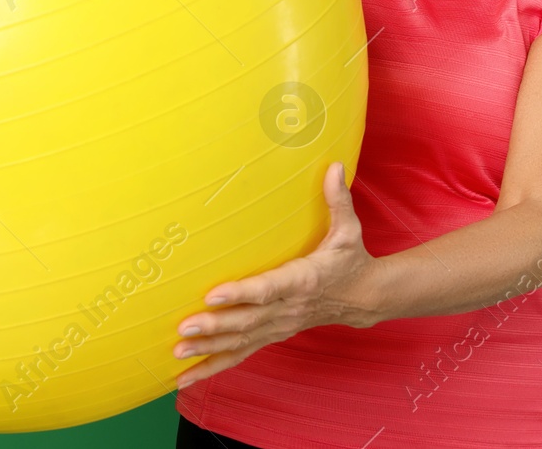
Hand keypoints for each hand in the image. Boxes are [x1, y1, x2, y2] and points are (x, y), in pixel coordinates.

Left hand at [173, 161, 377, 388]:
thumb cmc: (350, 259)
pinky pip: (241, 354)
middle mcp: (287, 308)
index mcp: (302, 280)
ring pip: (241, 341)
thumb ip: (338, 200)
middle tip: (183, 327)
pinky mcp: (271, 335)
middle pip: (248, 320)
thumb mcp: (348, 230)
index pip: (268, 288)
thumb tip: (334, 165)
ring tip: (176, 352)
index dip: (241, 293)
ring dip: (208, 349)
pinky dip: (213, 366)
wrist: (365, 298)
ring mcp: (278, 326)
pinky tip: (187, 376)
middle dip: (215, 326)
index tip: (213, 295)